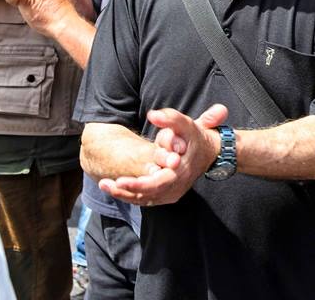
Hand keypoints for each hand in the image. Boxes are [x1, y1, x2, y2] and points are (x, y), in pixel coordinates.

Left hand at [99, 105, 228, 206]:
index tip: (119, 180)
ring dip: (124, 195)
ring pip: (145, 199)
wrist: (210, 151)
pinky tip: (115, 188)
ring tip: (104, 185)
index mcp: (180, 171)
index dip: (137, 185)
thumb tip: (153, 115)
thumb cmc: (195, 135)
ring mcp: (172, 192)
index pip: (156, 184)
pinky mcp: (167, 194)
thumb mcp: (186, 123)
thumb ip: (170, 118)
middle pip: (147, 195)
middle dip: (125, 191)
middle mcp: (177, 186)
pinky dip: (131, 196)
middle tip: (105, 184)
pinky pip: (147, 199)